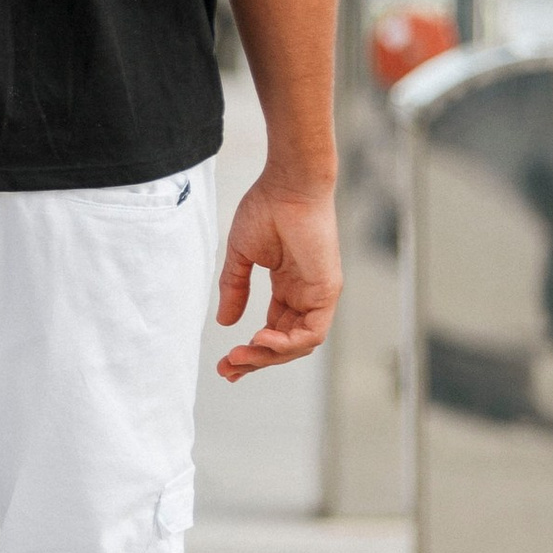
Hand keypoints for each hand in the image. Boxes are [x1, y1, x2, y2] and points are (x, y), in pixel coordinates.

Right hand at [216, 170, 340, 381]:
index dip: (251, 350)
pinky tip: (260, 339)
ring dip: (268, 356)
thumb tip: (225, 322)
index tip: (225, 363)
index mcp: (288, 287)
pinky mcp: (327, 291)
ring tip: (240, 356)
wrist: (288, 185)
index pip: (273, 331)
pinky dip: (287, 344)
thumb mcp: (242, 257)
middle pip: (284, 344)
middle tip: (227, 368)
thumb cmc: (267, 208)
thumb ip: (235, 289)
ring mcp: (319, 295)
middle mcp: (306, 295)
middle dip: (255, 360)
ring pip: (298, 345)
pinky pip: (312, 333)